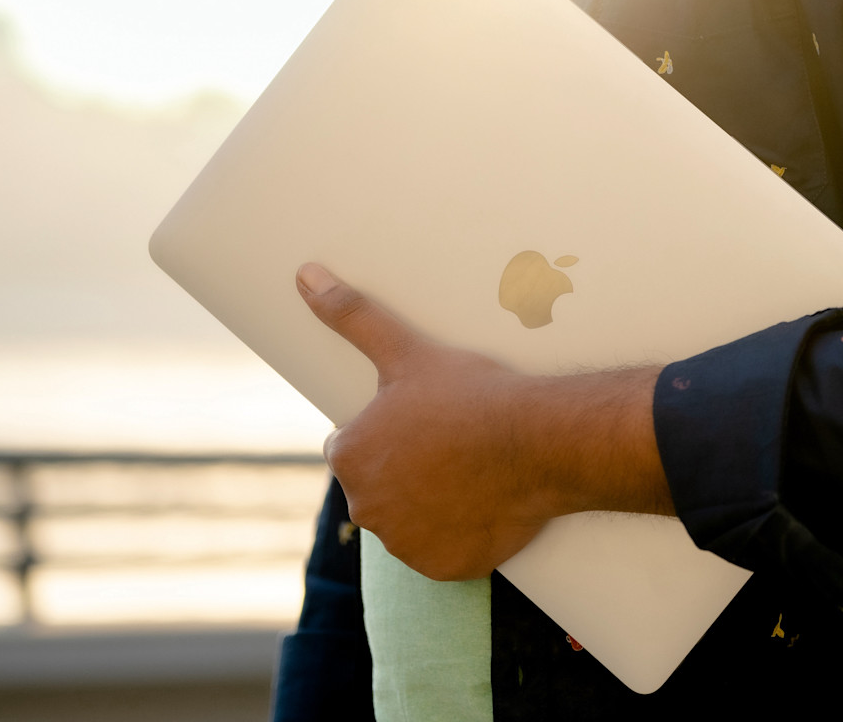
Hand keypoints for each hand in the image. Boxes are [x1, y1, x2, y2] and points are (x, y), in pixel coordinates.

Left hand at [295, 262, 673, 580]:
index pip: (350, 449)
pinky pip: (439, 552)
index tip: (421, 420)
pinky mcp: (440, 568)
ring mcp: (403, 543)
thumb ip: (349, 315)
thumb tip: (304, 274)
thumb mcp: (404, 350)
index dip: (386, 432)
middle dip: (404, 470)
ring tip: (469, 472)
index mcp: (348, 457)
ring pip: (407, 521)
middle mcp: (364, 508)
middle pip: (378, 487)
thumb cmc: (470, 394)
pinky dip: (454, 535)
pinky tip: (480, 504)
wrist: (538, 442)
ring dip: (427, 503)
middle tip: (449, 445)